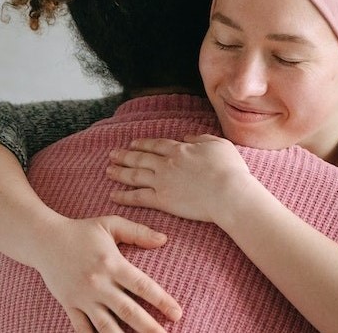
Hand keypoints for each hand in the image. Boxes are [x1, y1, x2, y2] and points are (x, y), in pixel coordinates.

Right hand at [28, 216, 182, 332]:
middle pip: (128, 310)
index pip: (142, 286)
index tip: (177, 314)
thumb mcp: (110, 224)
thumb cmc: (81, 231)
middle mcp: (99, 283)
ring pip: (107, 325)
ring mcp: (83, 297)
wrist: (42, 240)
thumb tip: (164, 240)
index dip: (162, 301)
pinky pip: (83, 328)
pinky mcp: (69, 305)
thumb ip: (138, 232)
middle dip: (149, 327)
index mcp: (112, 264)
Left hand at [107, 134, 252, 223]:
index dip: (143, 144)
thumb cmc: (229, 169)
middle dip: (125, 155)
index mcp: (180, 149)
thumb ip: (201, 138)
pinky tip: (114, 194)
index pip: (156, 145)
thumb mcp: (219, 144)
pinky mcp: (162, 200)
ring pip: (134, 175)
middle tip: (112, 154)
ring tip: (108, 171)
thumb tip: (188, 137)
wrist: (228, 193)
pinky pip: (138, 197)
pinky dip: (124, 196)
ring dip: (120, 172)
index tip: (133, 143)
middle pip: (140, 158)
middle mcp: (166, 164)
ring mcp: (162, 182)